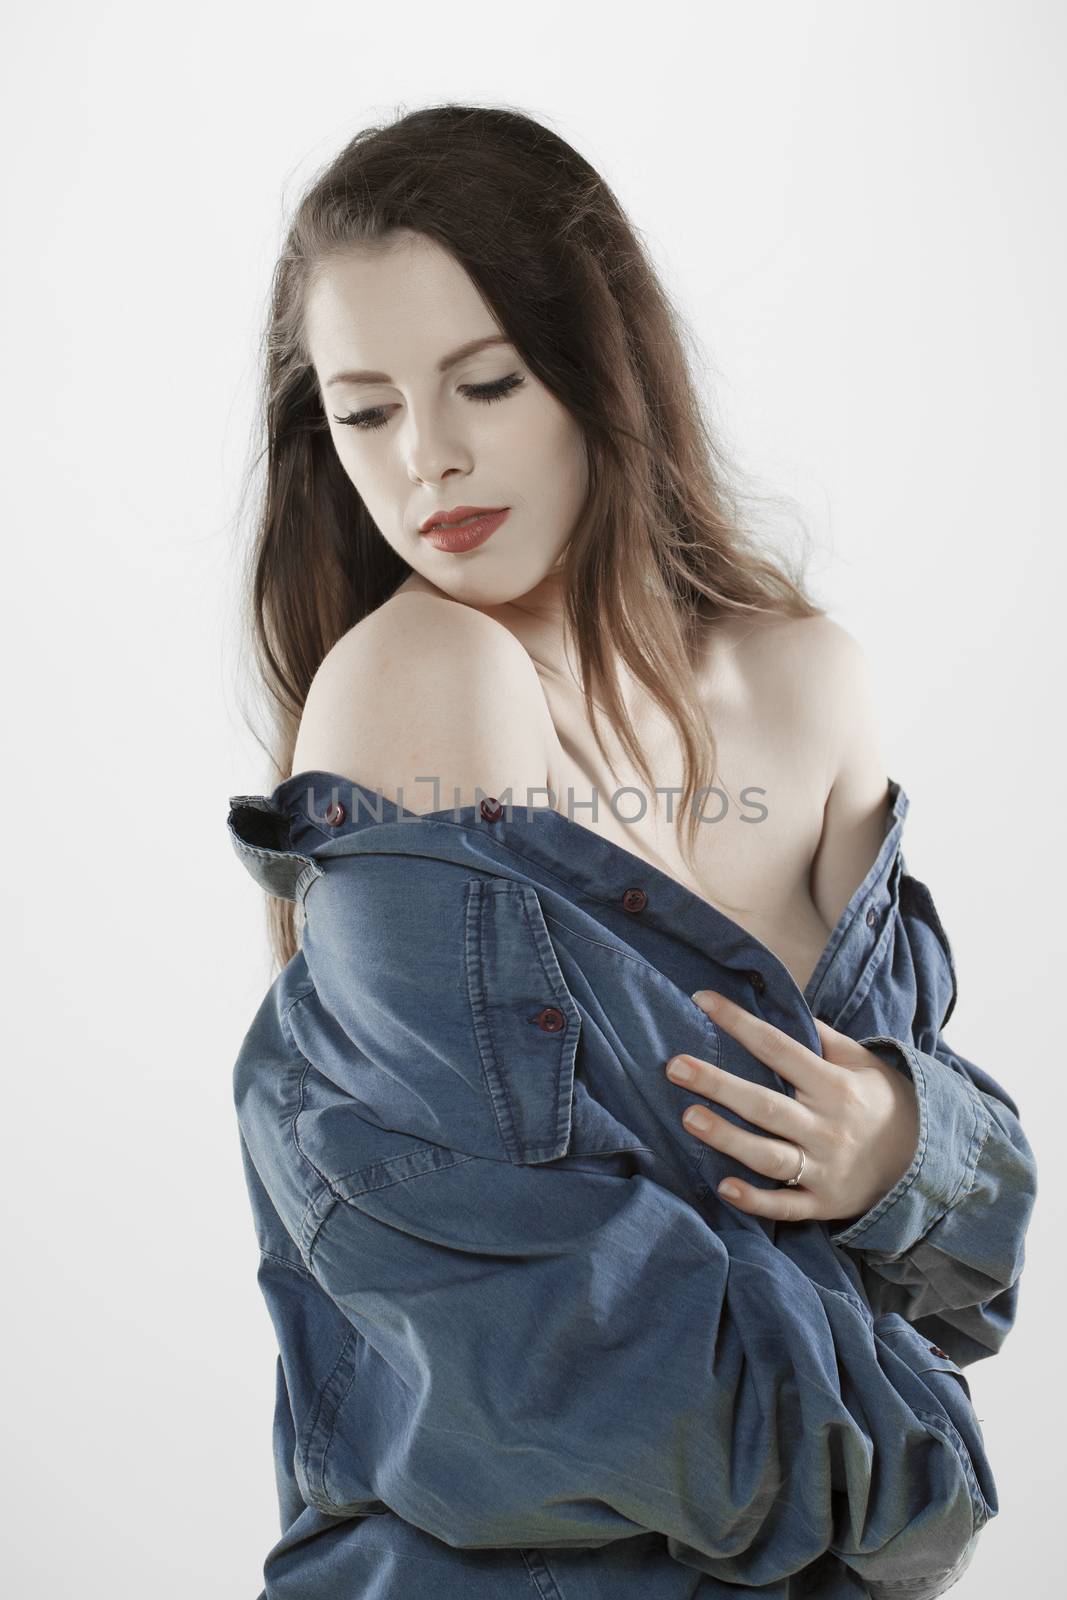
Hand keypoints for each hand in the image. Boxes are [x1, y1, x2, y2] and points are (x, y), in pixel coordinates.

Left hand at [665, 989, 919, 1222]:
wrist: (926, 1161)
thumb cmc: (881, 1101)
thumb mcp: (862, 1062)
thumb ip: (823, 1036)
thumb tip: (783, 1003)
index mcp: (833, 1084)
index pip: (778, 1048)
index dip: (740, 1023)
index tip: (702, 1001)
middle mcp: (827, 1125)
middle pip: (765, 1104)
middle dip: (719, 1085)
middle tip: (674, 1066)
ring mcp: (825, 1167)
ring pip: (770, 1155)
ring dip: (729, 1138)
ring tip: (688, 1118)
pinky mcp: (824, 1203)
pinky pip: (787, 1204)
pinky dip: (757, 1200)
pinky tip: (724, 1187)